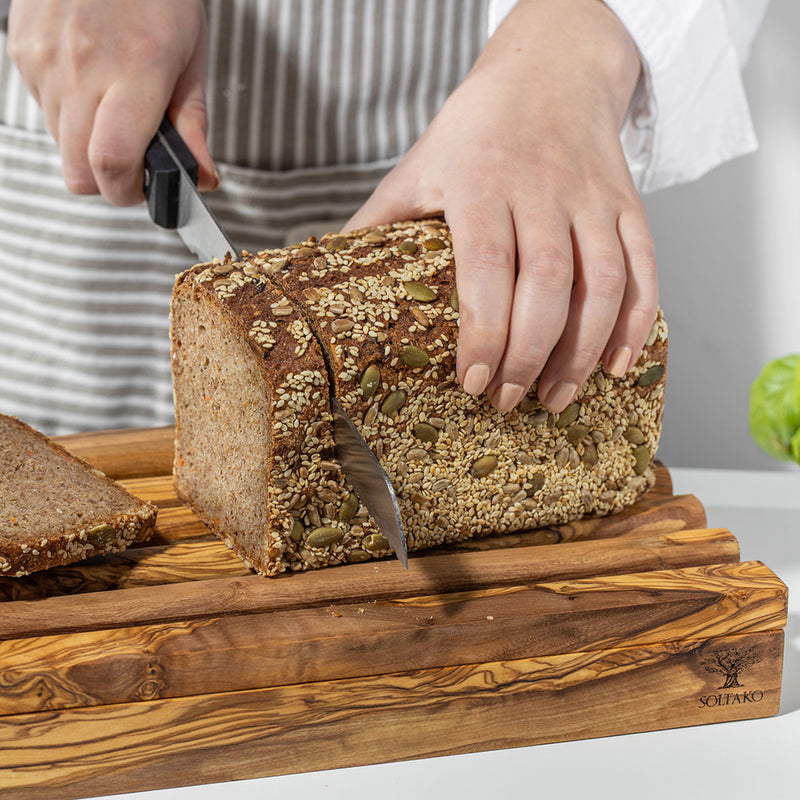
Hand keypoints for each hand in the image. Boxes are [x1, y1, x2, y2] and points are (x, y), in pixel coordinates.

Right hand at [7, 0, 215, 204]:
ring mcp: (44, 59)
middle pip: (79, 171)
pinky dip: (70, 114)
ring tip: (114, 109)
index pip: (112, 162)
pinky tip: (91, 82)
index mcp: (135, 70)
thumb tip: (202, 178)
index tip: (145, 188)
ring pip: (61, 145)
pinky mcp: (21, 50)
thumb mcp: (192, 59)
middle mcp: (82, 67)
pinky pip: (44, 110)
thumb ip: (193, 126)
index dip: (128, 192)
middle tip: (134, 162)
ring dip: (89, 146)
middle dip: (108, 182)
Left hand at [345, 0, 657, 412]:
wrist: (551, 69)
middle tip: (508, 401)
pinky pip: (644, 267)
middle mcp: (541, 188)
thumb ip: (378, 220)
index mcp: (480, 182)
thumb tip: (330, 276)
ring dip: (583, 351)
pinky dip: (636, 322)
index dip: (484, 331)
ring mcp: (591, 197)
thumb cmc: (476, 129)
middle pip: (547, 284)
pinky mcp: (628, 204)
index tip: (472, 382)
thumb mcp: (418, 164)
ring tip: (556, 398)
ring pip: (602, 283)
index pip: (486, 266)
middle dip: (529, 354)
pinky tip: (616, 365)